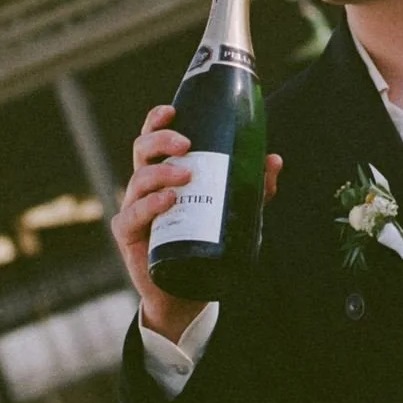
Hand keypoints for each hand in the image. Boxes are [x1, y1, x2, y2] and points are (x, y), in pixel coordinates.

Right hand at [112, 103, 283, 343]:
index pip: (154, 138)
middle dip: (160, 140)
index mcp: (164, 172)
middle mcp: (145, 186)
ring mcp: (134, 208)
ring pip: (138, 179)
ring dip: (162, 172)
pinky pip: (132, 214)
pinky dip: (150, 205)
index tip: (172, 111)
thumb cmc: (205, 241)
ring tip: (186, 175)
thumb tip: (273, 160)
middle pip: (142, 150)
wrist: (186, 292)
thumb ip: (253, 187)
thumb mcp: (233, 212)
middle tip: (187, 144)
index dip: (157, 120)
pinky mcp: (129, 234)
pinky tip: (168, 201)